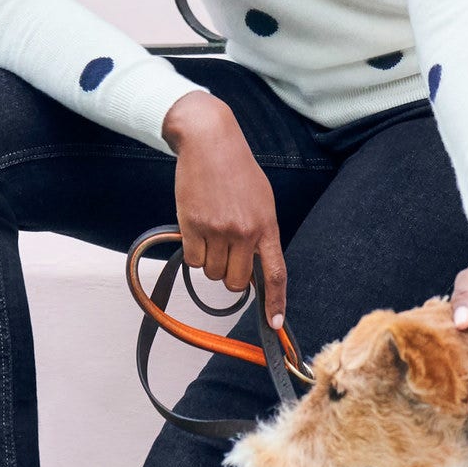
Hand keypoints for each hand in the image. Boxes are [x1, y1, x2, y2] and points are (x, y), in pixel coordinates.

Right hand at [162, 91, 286, 327]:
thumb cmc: (237, 170)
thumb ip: (261, 234)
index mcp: (267, 226)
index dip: (275, 303)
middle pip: (235, 282)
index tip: (275, 325)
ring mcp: (217, 230)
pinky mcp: (192, 226)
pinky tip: (196, 230)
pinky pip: (192, 261)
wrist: (209, 142)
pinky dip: (192, 252)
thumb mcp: (262, 200)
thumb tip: (256, 268)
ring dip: (209, 262)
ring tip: (211, 233)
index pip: (275, 273)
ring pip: (211, 273)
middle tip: (226, 254)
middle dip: (229, 276)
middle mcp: (244, 232)